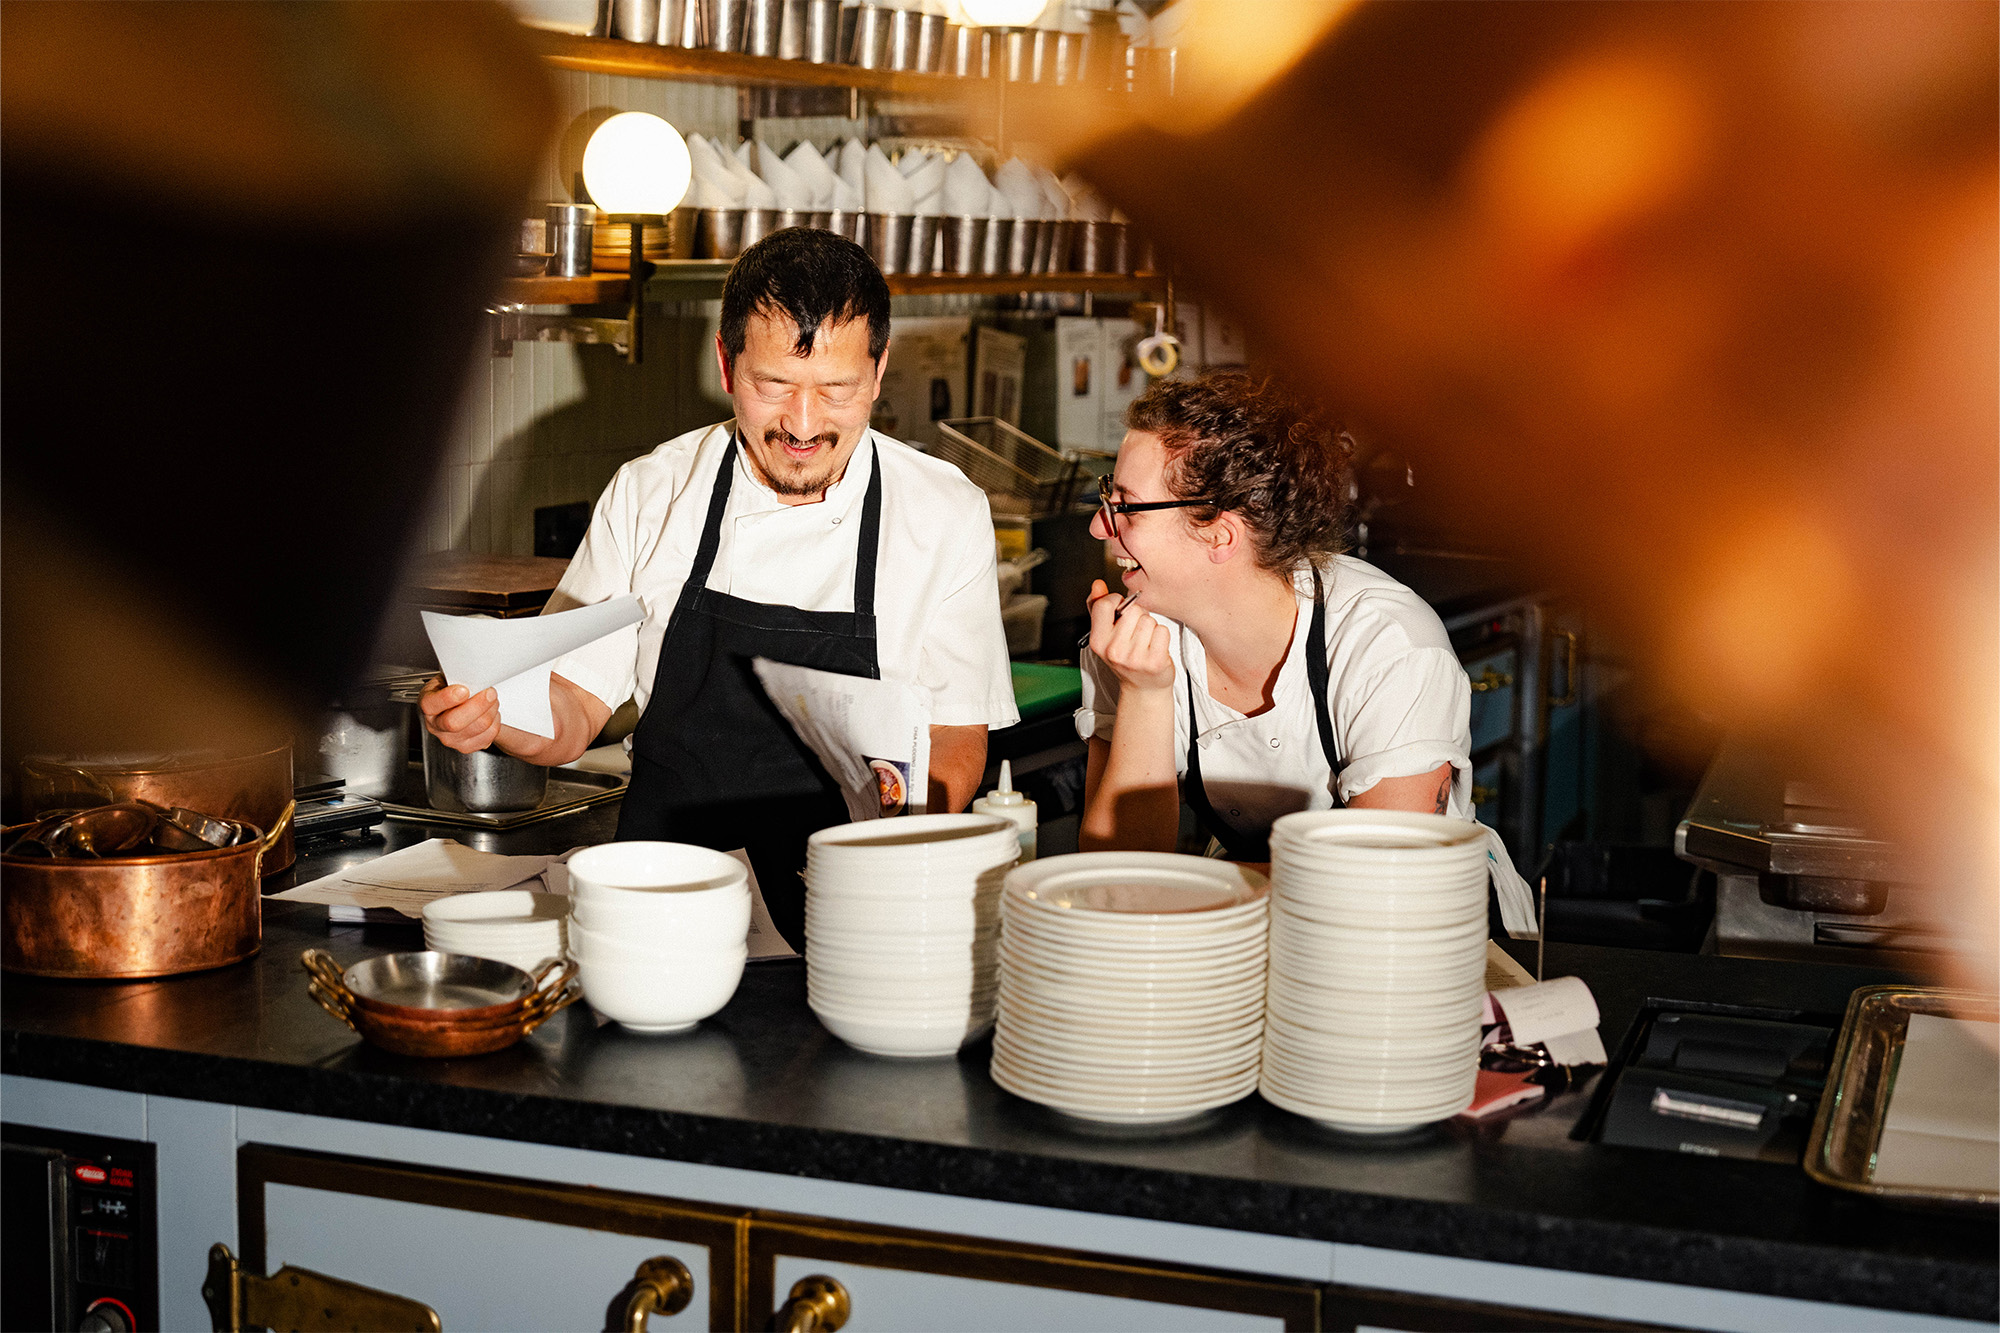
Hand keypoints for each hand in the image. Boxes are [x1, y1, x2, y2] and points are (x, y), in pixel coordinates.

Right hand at [419, 676, 499, 753]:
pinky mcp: (467, 747)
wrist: (457, 704)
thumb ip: (457, 678)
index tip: (463, 690)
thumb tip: (474, 677)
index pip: (431, 704)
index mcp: (428, 705)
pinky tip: (490, 712)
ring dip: (491, 710)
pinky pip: (489, 735)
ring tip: (491, 699)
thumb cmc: (452, 689)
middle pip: (455, 722)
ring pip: (477, 727)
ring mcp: (450, 739)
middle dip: (477, 705)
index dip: (448, 698)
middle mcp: (436, 726)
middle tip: (489, 692)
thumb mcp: (449, 678)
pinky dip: (495, 721)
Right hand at [1087, 578, 1173, 692]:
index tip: (1120, 612)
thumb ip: (1098, 606)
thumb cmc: (1125, 657)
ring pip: (1149, 620)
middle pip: (1132, 610)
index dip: (1116, 602)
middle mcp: (1113, 651)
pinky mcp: (1155, 662)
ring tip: (1146, 641)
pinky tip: (1156, 647)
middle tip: (1135, 632)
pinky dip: (1162, 636)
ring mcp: (1134, 658)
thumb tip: (1097, 584)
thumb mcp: (1106, 634)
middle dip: (1138, 616)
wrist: (1143, 688)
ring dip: (1151, 627)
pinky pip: (1162, 631)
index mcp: (1098, 641)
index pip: (1105, 604)